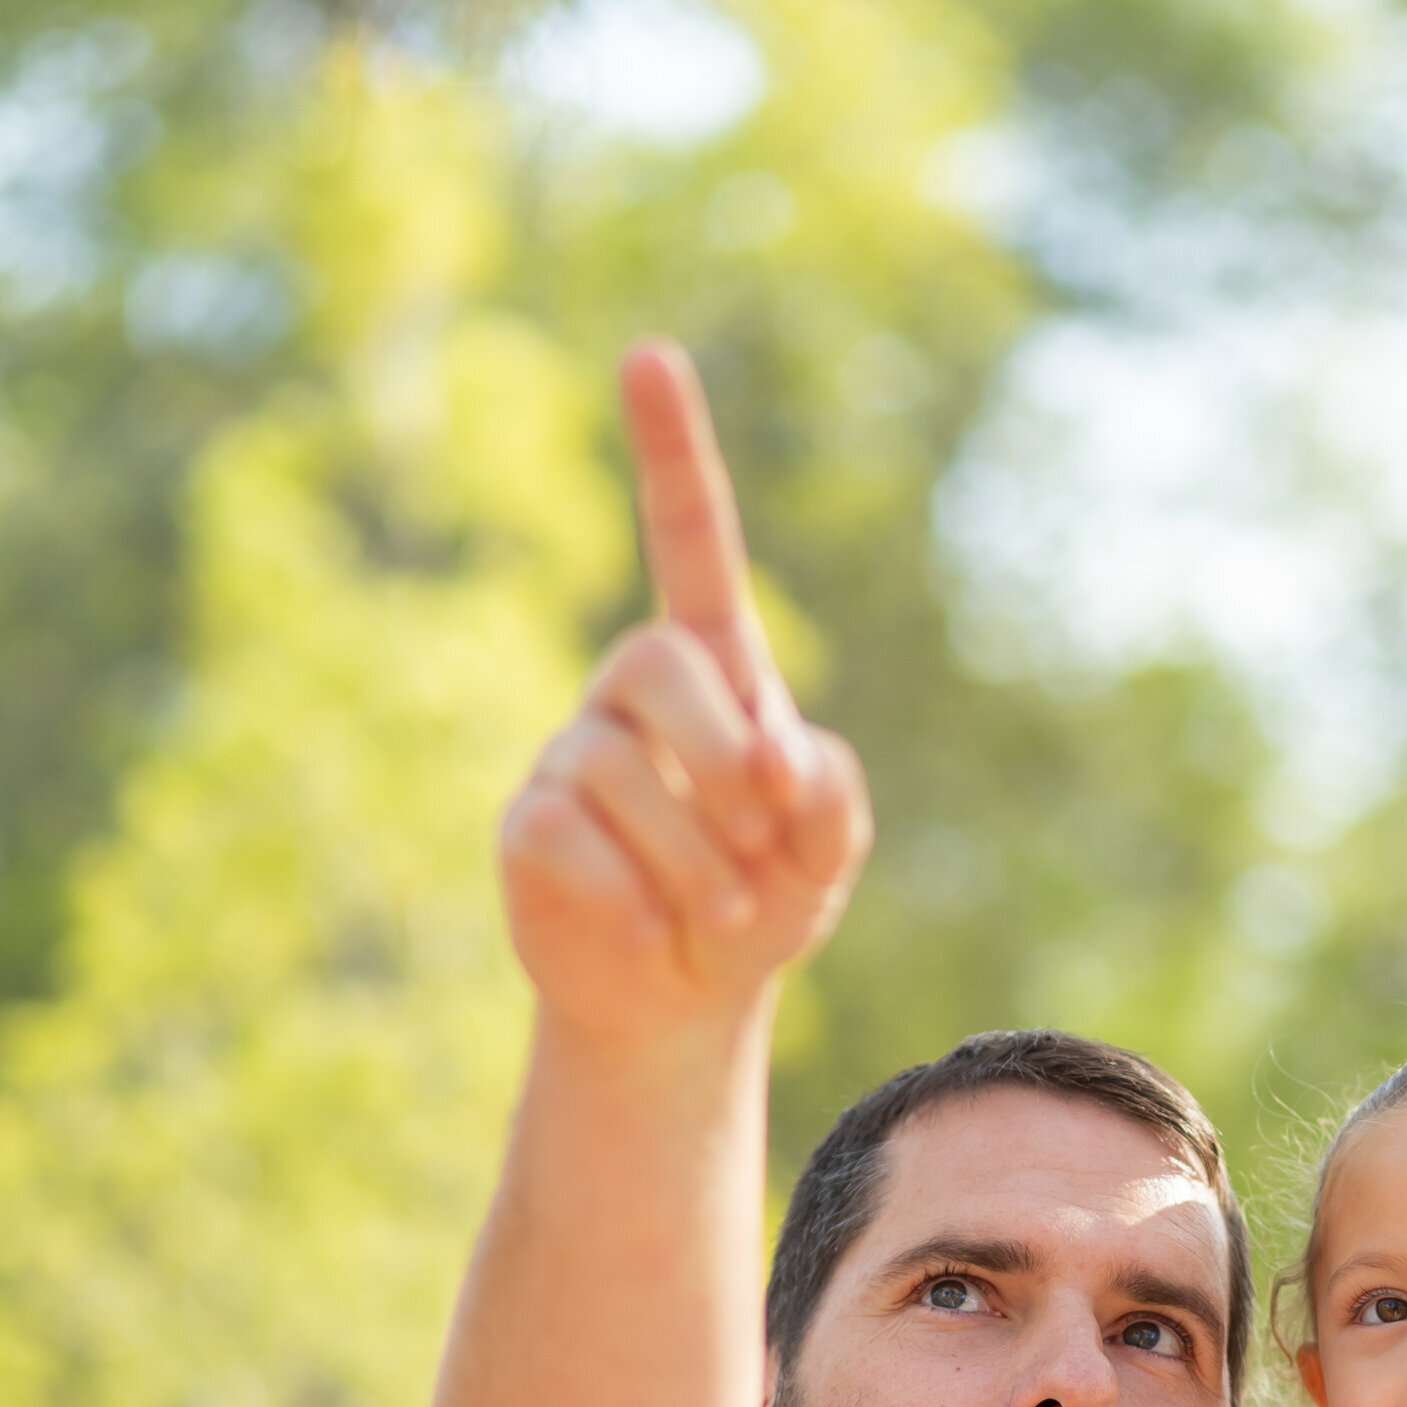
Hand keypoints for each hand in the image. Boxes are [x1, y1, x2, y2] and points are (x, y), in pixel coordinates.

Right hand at [499, 340, 870, 1048]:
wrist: (685, 1002)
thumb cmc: (761, 901)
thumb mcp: (824, 852)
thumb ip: (831, 797)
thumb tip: (780, 758)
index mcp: (712, 672)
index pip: (689, 542)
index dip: (671, 453)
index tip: (649, 356)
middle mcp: (629, 695)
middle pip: (654, 660)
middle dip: (718, 751)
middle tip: (763, 829)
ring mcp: (569, 757)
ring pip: (614, 769)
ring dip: (694, 856)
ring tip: (723, 915)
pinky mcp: (528, 828)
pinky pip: (570, 839)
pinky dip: (634, 898)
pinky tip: (661, 938)